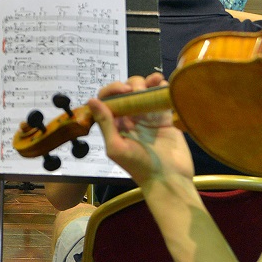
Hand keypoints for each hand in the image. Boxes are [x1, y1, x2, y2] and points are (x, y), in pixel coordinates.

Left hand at [89, 74, 192, 188]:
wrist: (169, 180)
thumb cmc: (140, 168)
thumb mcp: (117, 148)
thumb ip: (105, 123)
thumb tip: (92, 100)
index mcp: (114, 124)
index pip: (107, 99)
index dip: (113, 89)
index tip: (125, 90)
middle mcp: (129, 118)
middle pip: (126, 91)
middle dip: (132, 85)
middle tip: (141, 92)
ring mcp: (147, 116)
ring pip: (143, 90)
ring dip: (147, 82)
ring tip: (154, 84)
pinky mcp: (164, 116)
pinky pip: (160, 96)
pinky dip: (160, 86)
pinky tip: (162, 86)